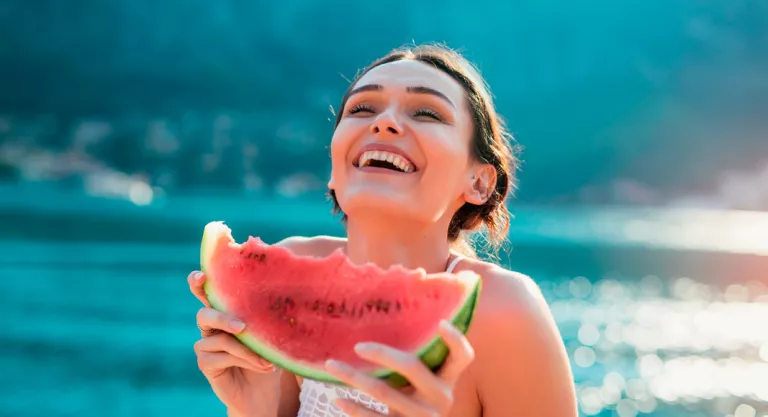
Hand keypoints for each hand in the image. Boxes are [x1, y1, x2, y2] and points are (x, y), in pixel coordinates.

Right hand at [189, 271, 281, 415]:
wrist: (265, 390)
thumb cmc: (270, 355)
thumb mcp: (271, 334)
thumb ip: (268, 318)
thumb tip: (284, 299)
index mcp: (226, 311)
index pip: (208, 292)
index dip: (199, 283)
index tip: (202, 276)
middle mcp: (212, 325)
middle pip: (204, 314)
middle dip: (221, 317)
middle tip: (241, 326)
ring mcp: (206, 345)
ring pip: (220, 339)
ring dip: (246, 349)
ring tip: (268, 360)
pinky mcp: (206, 363)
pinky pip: (221, 356)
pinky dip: (244, 360)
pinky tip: (263, 366)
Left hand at [324, 321, 474, 416]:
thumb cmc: (414, 398)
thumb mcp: (423, 381)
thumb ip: (417, 359)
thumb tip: (387, 312)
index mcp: (448, 380)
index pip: (463, 357)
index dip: (456, 340)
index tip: (440, 322)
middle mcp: (440, 398)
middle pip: (412, 367)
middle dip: (382, 353)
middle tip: (357, 345)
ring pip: (385, 393)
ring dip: (354, 377)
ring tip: (332, 365)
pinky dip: (354, 407)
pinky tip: (338, 397)